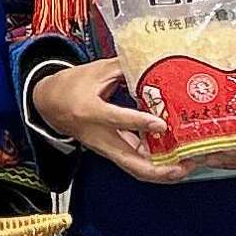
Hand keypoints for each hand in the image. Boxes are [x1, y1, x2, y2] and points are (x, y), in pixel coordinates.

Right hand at [32, 57, 188, 184]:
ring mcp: (105, 148)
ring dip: (161, 172)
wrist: (49, 104)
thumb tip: (153, 62)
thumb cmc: (71, 86)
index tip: (162, 124)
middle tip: (183, 166)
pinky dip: (155, 164)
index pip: (116, 119)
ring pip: (134, 168)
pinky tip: (174, 160)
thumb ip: (125, 67)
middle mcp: (98, 136)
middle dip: (158, 170)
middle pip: (129, 162)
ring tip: (186, 167)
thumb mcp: (97, 70)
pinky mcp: (111, 151)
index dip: (140, 122)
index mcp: (90, 110)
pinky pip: (134, 162)